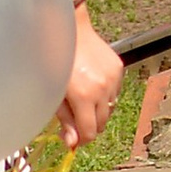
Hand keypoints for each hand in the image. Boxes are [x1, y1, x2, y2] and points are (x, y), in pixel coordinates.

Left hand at [58, 14, 124, 148]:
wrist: (68, 28)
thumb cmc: (52, 59)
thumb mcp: (52, 92)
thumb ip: (65, 119)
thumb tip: (72, 142)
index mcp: (84, 96)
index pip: (90, 132)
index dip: (81, 139)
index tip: (74, 138)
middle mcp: (102, 88)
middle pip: (102, 123)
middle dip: (89, 125)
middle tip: (75, 117)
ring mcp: (113, 78)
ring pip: (110, 108)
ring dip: (97, 110)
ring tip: (82, 97)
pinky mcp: (118, 68)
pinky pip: (114, 92)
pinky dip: (104, 94)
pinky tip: (90, 83)